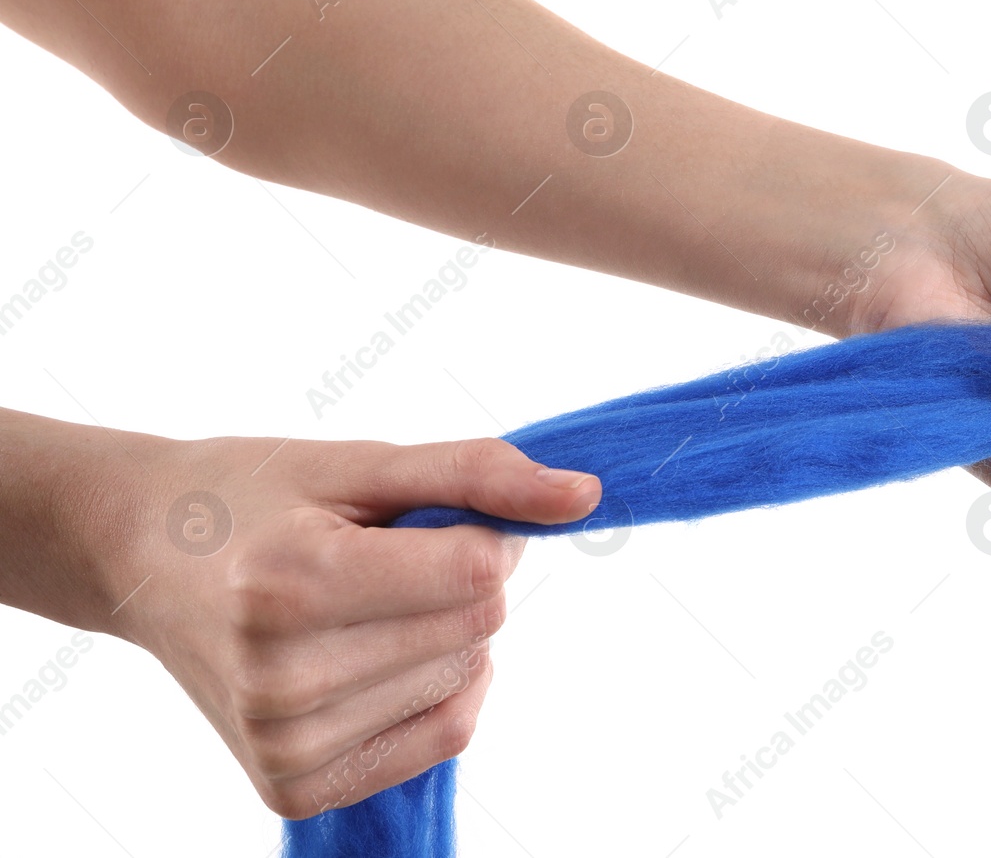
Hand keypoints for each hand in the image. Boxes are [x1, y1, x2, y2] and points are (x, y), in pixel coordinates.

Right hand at [96, 433, 599, 817]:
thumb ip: (481, 474)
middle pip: (480, 626)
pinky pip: (444, 735)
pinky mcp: (294, 787)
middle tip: (383, 557)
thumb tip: (586, 497)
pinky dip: (441, 687)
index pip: (479, 572)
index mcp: (290, 585)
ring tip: (360, 602)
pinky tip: (375, 654)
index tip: (429, 517)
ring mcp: (284, 743)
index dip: (482, 532)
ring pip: (468, 679)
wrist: (145, 557)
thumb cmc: (258, 498)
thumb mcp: (365, 463)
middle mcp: (281, 677)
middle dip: (465, 579)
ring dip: (445, 634)